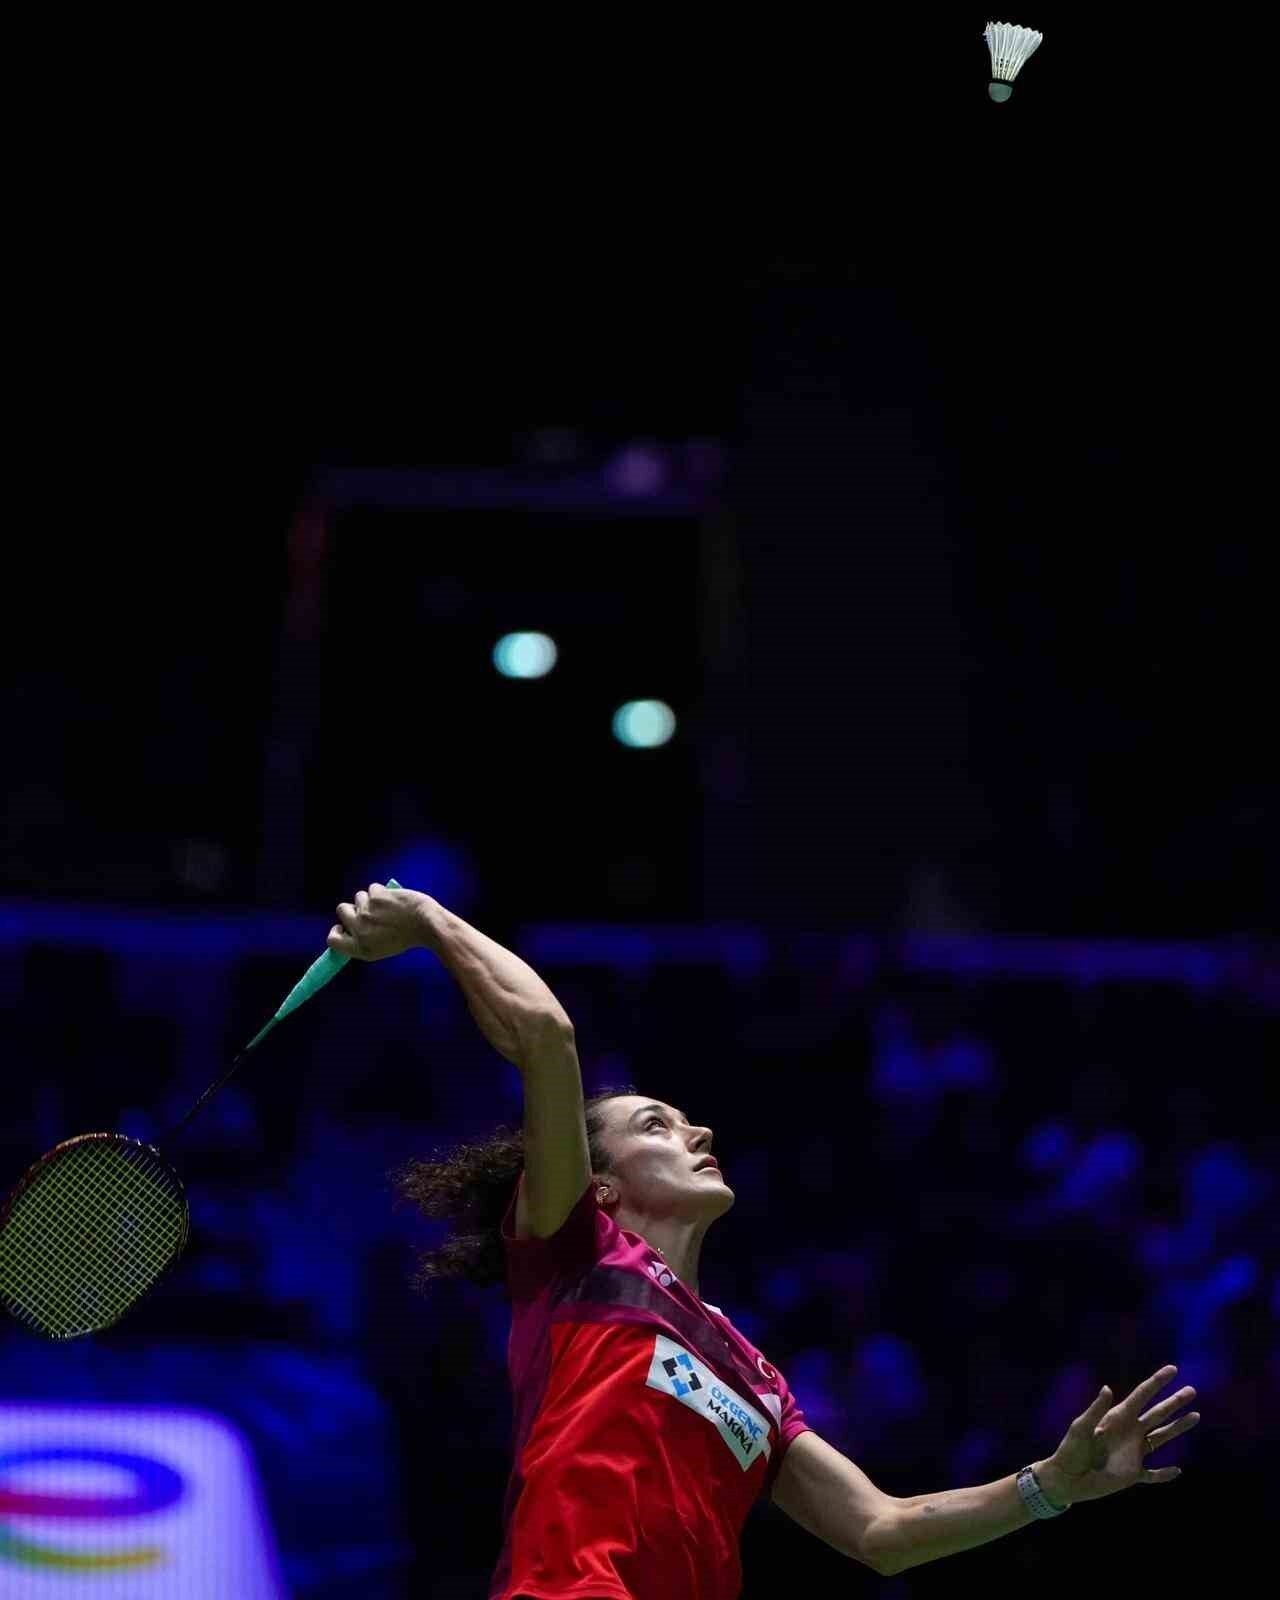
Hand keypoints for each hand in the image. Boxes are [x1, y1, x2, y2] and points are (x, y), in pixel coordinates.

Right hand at [327, 882, 428, 961]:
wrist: (427, 924)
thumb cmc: (408, 937)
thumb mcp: (381, 949)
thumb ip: (363, 941)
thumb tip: (348, 928)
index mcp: (360, 948)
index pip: (333, 940)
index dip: (336, 930)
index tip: (343, 926)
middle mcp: (359, 930)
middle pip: (342, 910)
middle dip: (353, 907)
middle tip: (369, 910)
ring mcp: (366, 912)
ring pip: (359, 897)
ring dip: (370, 899)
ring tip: (388, 907)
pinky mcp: (375, 897)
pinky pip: (373, 888)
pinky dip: (383, 892)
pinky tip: (395, 900)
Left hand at [1036, 1364, 1199, 1506]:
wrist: (1067, 1479)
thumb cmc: (1071, 1450)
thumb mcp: (1081, 1428)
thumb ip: (1096, 1410)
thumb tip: (1108, 1388)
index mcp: (1118, 1418)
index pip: (1141, 1396)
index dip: (1157, 1382)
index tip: (1172, 1369)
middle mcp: (1130, 1432)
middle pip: (1158, 1414)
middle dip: (1174, 1402)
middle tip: (1192, 1390)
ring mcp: (1133, 1453)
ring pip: (1161, 1438)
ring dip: (1178, 1428)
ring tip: (1195, 1416)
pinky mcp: (1132, 1474)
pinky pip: (1153, 1475)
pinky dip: (1165, 1475)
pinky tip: (1178, 1471)